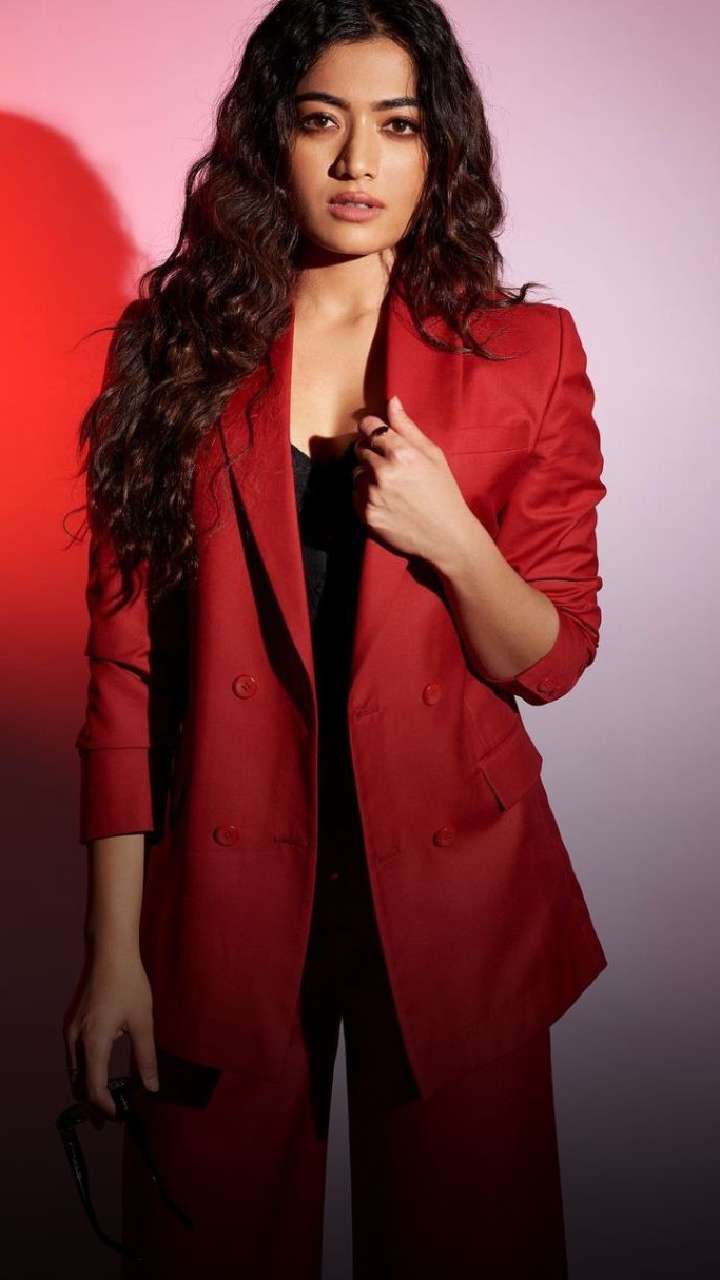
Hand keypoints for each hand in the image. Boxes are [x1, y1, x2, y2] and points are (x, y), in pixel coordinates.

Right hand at [63, 949, 158, 1121]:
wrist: (109, 952)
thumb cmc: (128, 984)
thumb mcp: (142, 1022)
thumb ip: (146, 1057)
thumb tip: (152, 1087)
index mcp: (93, 1043)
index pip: (93, 1088)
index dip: (105, 1107)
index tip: (119, 1117)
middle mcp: (75, 1039)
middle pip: (78, 1083)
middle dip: (92, 1103)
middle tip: (109, 1119)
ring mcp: (70, 1029)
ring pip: (74, 1069)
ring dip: (87, 1087)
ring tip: (104, 1100)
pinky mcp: (72, 1021)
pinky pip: (74, 1055)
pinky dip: (84, 1070)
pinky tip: (99, 1070)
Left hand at [351, 396, 472, 563]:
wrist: (446, 537)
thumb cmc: (443, 493)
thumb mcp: (433, 455)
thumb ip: (408, 428)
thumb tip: (392, 401)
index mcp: (400, 452)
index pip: (369, 426)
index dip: (373, 429)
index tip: (378, 436)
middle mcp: (382, 471)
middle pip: (360, 448)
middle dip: (372, 453)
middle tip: (392, 467)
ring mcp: (371, 494)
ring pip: (356, 472)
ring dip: (368, 476)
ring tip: (391, 488)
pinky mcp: (365, 514)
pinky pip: (355, 495)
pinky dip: (365, 496)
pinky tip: (386, 502)